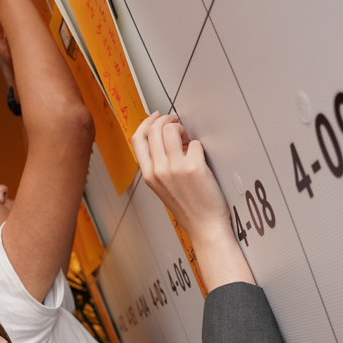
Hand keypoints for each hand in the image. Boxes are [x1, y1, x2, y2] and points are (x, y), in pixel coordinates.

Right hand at [130, 113, 229, 238]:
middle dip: (168, 121)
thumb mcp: (162, 188)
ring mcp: (175, 168)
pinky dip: (199, 147)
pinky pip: (195, 143)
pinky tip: (201, 159)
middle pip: (155, 129)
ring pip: (172, 130)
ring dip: (182, 129)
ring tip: (189, 142)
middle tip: (179, 126)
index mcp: (148, 175)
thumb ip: (158, 165)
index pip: (137, 139)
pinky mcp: (193, 167)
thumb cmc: (189, 209)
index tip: (156, 116)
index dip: (146, 122)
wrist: (205, 226)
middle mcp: (158, 171)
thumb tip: (164, 137)